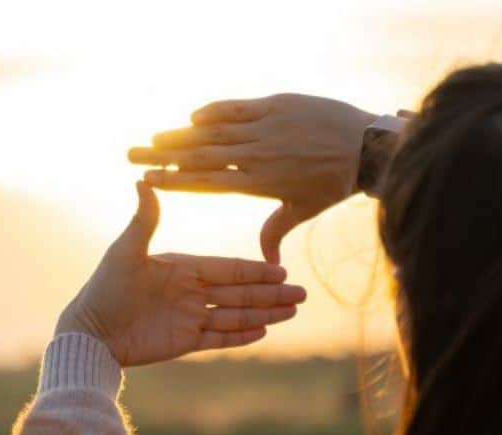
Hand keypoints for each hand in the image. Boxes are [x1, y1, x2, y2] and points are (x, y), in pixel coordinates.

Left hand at [56, 182, 306, 366]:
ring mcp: (189, 318)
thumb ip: (144, 220)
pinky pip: (219, 338)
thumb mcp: (126, 251)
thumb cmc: (105, 288)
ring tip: (292, 312)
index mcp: (182, 268)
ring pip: (235, 315)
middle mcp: (191, 292)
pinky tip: (264, 332)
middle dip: (271, 294)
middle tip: (302, 295)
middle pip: (239, 293)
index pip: (227, 269)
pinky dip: (241, 336)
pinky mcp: (184, 342)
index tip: (282, 270)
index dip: (255, 271)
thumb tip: (144, 180)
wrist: (90, 331)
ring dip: (264, 313)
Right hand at [128, 94, 375, 262]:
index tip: (147, 179)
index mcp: (258, 182)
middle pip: (199, 155)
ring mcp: (265, 127)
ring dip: (180, 134)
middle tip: (133, 154)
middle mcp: (256, 155)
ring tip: (153, 137)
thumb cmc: (334, 183)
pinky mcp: (277, 104)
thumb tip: (267, 263)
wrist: (368, 146)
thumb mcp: (303, 209)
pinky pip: (238, 107)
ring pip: (213, 131)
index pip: (206, 182)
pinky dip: (214, 110)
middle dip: (163, 156)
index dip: (174, 181)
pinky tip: (192, 116)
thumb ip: (276, 230)